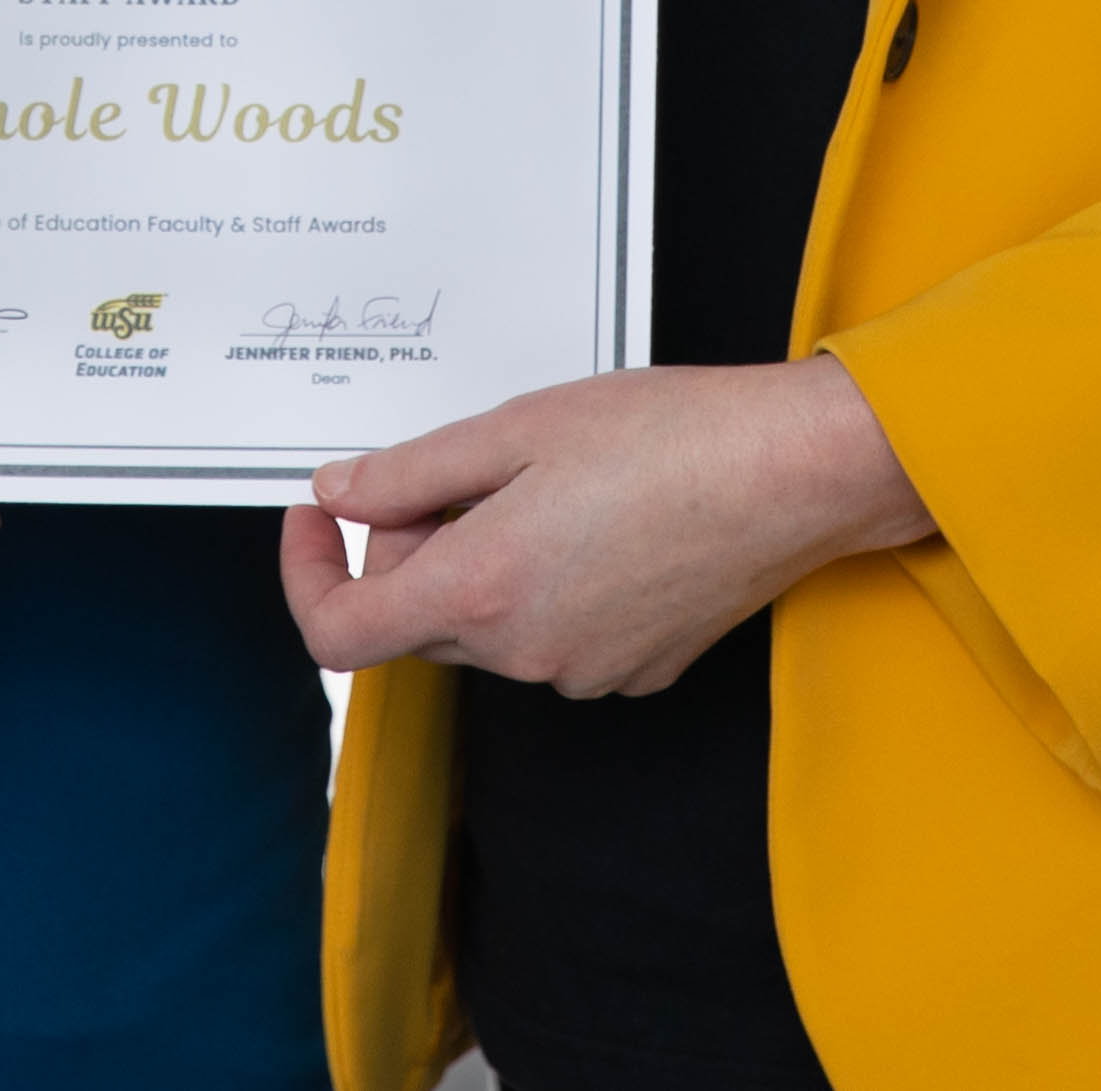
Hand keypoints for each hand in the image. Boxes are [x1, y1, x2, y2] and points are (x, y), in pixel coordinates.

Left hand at [275, 357, 935, 698]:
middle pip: (415, 622)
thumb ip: (409, 473)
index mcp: (481, 589)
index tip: (318, 521)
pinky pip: (550, 637)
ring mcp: (581, 672)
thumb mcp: (517, 428)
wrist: (795, 473)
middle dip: (407, 551)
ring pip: (485, 627)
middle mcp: (525, 653)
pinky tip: (596, 523)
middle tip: (457, 472)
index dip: (306, 576)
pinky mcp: (631, 672)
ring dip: (479, 565)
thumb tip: (339, 496)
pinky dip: (543, 587)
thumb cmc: (672, 436)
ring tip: (545, 485)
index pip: (340, 635)